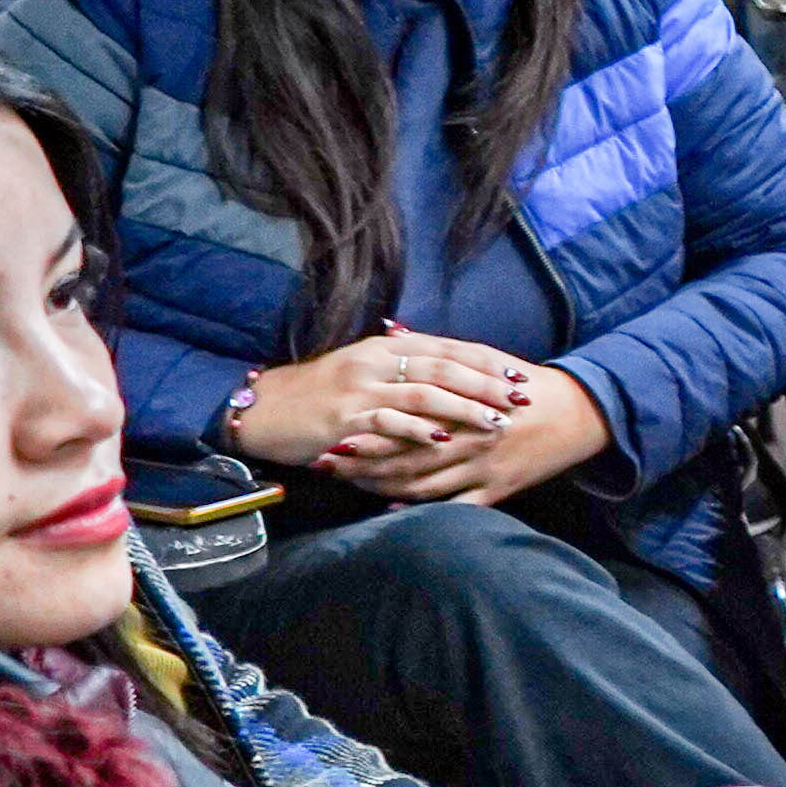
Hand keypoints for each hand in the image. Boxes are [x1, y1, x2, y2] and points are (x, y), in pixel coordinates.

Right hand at [229, 326, 542, 470]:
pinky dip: (417, 430)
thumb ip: (404, 369)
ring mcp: (359, 387)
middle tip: (521, 398)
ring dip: (463, 407)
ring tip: (495, 421)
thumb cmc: (321, 395)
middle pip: (443, 367)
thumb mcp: (365, 372)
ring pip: (423, 392)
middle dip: (486, 383)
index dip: (486, 361)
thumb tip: (452, 372)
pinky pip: (388, 421)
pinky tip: (442, 439)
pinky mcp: (344, 416)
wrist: (265, 410)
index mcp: (385, 346)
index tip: (520, 374)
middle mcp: (376, 360)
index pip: (447, 347)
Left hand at [318, 359, 608, 503]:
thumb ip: (437, 349)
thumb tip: (391, 329)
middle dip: (360, 461)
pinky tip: (390, 510)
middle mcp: (468, 438)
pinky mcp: (497, 489)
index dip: (363, 427)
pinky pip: (453, 507)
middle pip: (403, 455)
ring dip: (380, 486)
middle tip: (323, 462)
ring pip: (422, 484)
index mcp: (461, 404)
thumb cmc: (525, 386)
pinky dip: (420, 512)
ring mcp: (482, 467)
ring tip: (347, 484)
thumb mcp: (485, 358)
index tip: (329, 430)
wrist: (579, 415)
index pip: (403, 419)